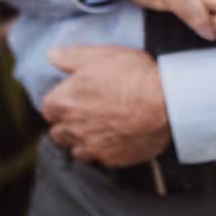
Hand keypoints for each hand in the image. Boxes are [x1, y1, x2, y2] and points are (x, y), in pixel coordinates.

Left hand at [41, 46, 170, 167]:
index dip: (60, 102)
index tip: (73, 97)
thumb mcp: (102, 55)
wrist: (168, 104)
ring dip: (82, 141)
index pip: (48, 108)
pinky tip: (116, 139)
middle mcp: (73, 128)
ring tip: (98, 130)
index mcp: (64, 102)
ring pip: (76, 150)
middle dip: (67, 124)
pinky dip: (104, 151)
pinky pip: (101, 160)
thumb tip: (52, 55)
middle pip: (58, 132)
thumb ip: (71, 56)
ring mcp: (93, 147)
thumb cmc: (135, 76)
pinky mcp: (113, 159)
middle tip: (85, 113)